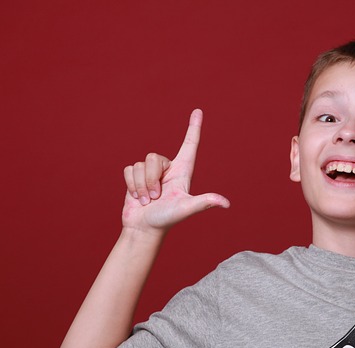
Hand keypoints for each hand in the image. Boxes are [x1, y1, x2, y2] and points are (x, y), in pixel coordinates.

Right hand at [121, 109, 229, 233]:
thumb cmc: (166, 220)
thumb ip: (203, 202)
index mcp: (183, 172)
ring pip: (141, 164)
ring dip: (141, 185)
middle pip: (154, 157)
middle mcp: (168, 169)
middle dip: (151, 180)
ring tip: (148, 200)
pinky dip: (131, 185)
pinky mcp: (136, 177)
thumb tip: (225, 203)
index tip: (198, 111)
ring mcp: (152, 173)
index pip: (190, 145)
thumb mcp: (186, 209)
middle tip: (156, 198)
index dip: (194, 128)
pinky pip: (129, 169)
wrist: (144, 229)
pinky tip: (137, 197)